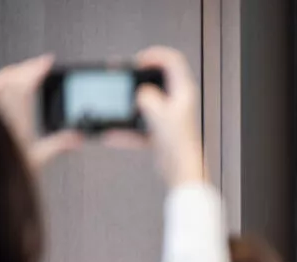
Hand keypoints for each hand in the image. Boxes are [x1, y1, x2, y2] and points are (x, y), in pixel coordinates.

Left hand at [0, 54, 82, 168]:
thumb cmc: (1, 171)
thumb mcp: (35, 161)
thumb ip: (57, 146)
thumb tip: (77, 138)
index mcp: (14, 120)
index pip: (25, 84)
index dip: (37, 69)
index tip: (48, 61)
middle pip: (11, 78)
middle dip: (27, 67)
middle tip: (40, 63)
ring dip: (11, 71)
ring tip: (23, 68)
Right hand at [101, 46, 203, 187]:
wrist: (181, 172)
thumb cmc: (177, 144)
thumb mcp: (158, 113)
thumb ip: (146, 97)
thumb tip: (141, 93)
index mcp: (183, 92)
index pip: (173, 60)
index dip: (154, 55)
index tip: (136, 61)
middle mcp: (179, 102)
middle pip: (158, 79)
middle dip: (137, 76)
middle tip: (123, 75)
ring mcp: (170, 117)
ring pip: (147, 101)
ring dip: (130, 101)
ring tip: (116, 101)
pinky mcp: (162, 131)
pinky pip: (141, 124)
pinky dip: (128, 129)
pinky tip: (112, 134)